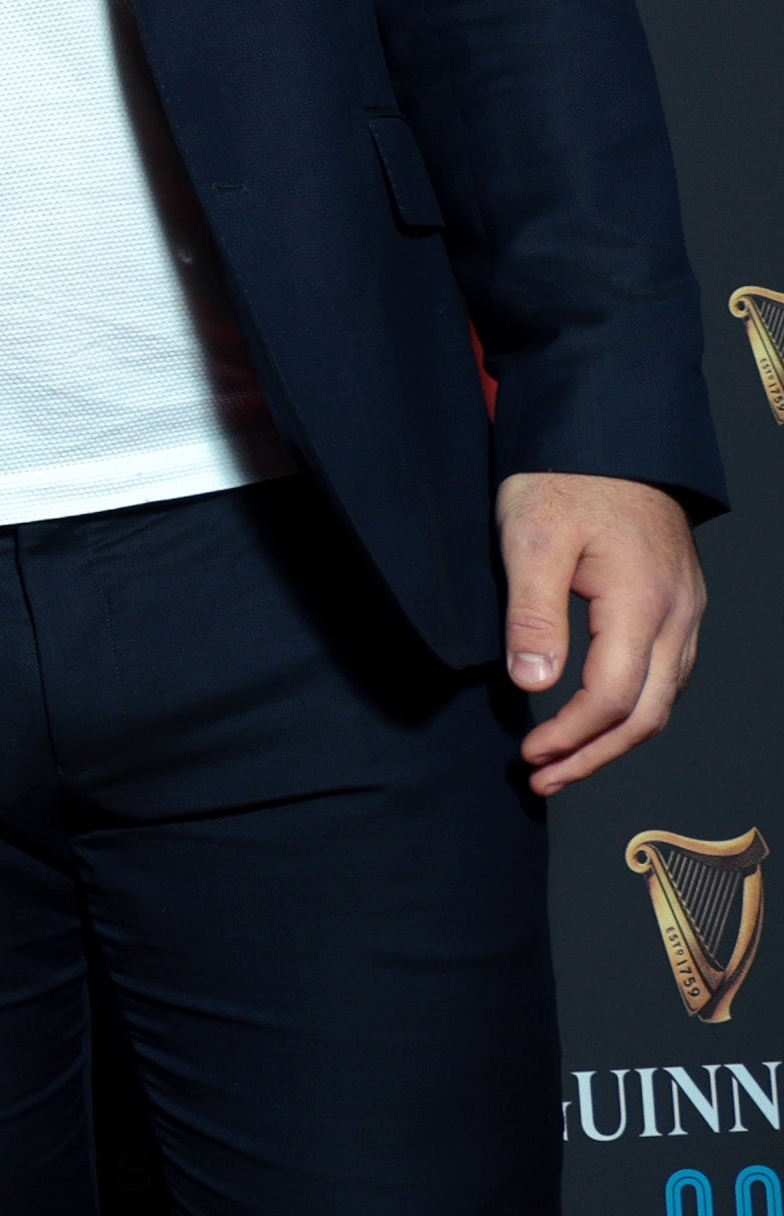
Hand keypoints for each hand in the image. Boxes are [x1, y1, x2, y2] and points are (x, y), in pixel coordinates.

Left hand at [504, 468, 708, 794]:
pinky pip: (668, 674)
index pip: (615, 699)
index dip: (572, 738)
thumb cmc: (566, 479)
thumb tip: (535, 686)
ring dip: (616, 739)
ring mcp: (686, 610)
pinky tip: (598, 717)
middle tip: (544, 780)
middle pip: (649, 714)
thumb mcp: (532, 540)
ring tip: (564, 761)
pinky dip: (634, 708)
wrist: (611, 435)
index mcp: (643, 603)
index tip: (530, 758)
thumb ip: (534, 617)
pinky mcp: (679, 603)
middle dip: (596, 756)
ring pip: (664, 699)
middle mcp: (678, 614)